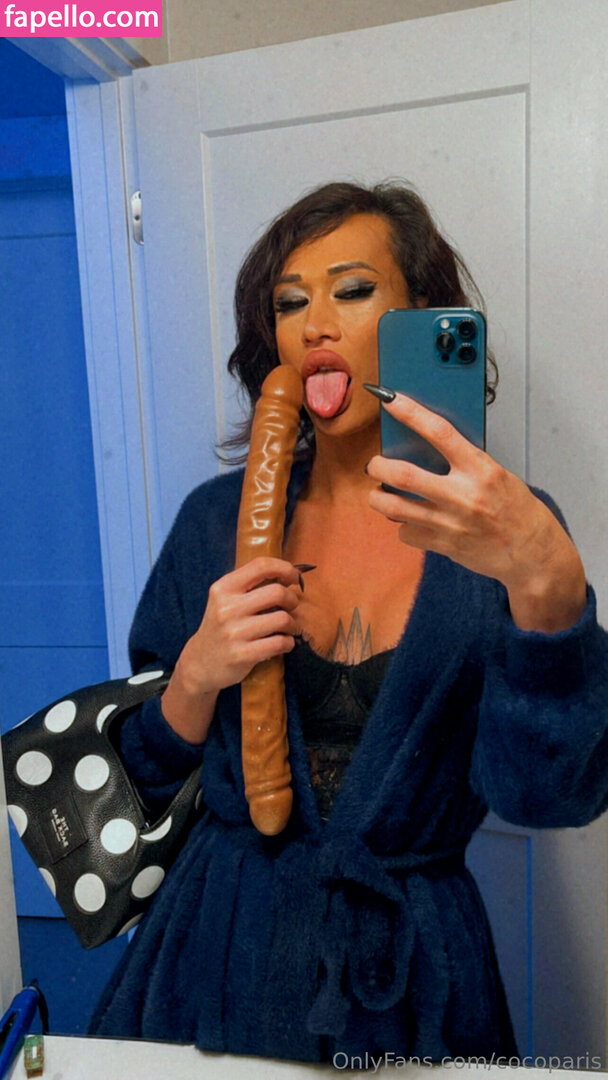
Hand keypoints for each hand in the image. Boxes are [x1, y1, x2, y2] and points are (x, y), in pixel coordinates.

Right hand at [162, 557, 300, 742]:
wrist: (200, 663)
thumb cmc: (221, 627)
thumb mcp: (225, 600)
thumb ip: (250, 585)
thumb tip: (288, 573)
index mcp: (223, 588)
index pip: (260, 566)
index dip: (284, 568)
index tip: (293, 577)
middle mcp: (226, 608)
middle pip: (277, 592)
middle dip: (292, 599)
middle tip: (292, 606)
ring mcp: (233, 632)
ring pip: (282, 619)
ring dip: (292, 624)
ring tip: (287, 628)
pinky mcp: (241, 655)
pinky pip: (279, 643)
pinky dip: (288, 642)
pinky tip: (283, 643)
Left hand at [367, 392, 586, 632]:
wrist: (532, 552)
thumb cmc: (516, 509)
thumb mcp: (497, 474)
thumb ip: (465, 462)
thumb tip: (428, 446)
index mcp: (480, 469)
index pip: (440, 432)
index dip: (411, 413)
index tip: (390, 400)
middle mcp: (463, 495)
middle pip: (404, 474)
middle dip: (378, 466)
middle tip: (374, 464)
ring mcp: (451, 523)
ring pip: (395, 507)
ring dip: (378, 498)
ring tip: (377, 494)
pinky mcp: (444, 546)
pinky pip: (407, 533)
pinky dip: (404, 527)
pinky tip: (411, 523)